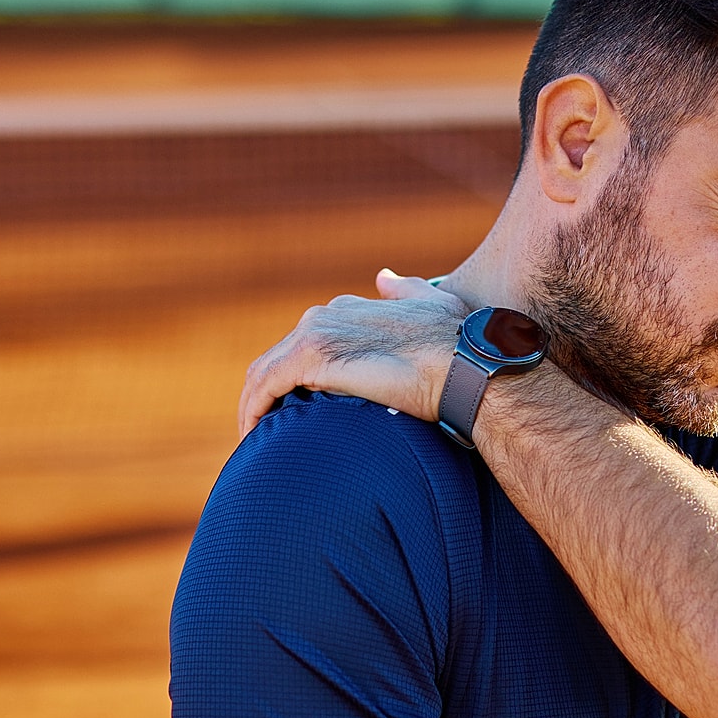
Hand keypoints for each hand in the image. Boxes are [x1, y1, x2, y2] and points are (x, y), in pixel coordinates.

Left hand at [237, 269, 468, 437]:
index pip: (306, 344)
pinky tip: (252, 436)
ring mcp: (316, 334)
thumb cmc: (460, 345)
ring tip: (255, 440)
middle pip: (279, 359)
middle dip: (269, 394)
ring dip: (253, 406)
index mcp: (349, 310)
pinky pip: (264, 386)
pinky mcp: (311, 358)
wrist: (465, 367)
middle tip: (269, 431)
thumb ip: (403, 289)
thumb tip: (382, 277)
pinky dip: (253, 410)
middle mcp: (326, 316)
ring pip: (264, 373)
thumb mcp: (433, 304)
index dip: (297, 377)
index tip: (297, 408)